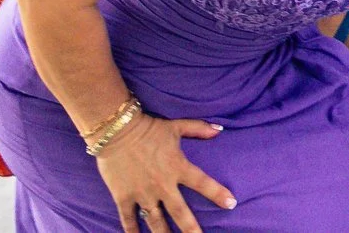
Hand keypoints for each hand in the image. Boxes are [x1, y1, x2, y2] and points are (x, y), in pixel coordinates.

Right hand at [93, 113, 233, 232]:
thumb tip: (218, 130)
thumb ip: (198, 129)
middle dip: (191, 230)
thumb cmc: (148, 128)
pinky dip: (132, 232)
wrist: (116, 130)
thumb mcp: (176, 126)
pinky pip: (128, 219)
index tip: (231, 204)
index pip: (202, 183)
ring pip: (156, 222)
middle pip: (180, 213)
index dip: (218, 193)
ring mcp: (142, 193)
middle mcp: (162, 185)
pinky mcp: (123, 197)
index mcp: (177, 167)